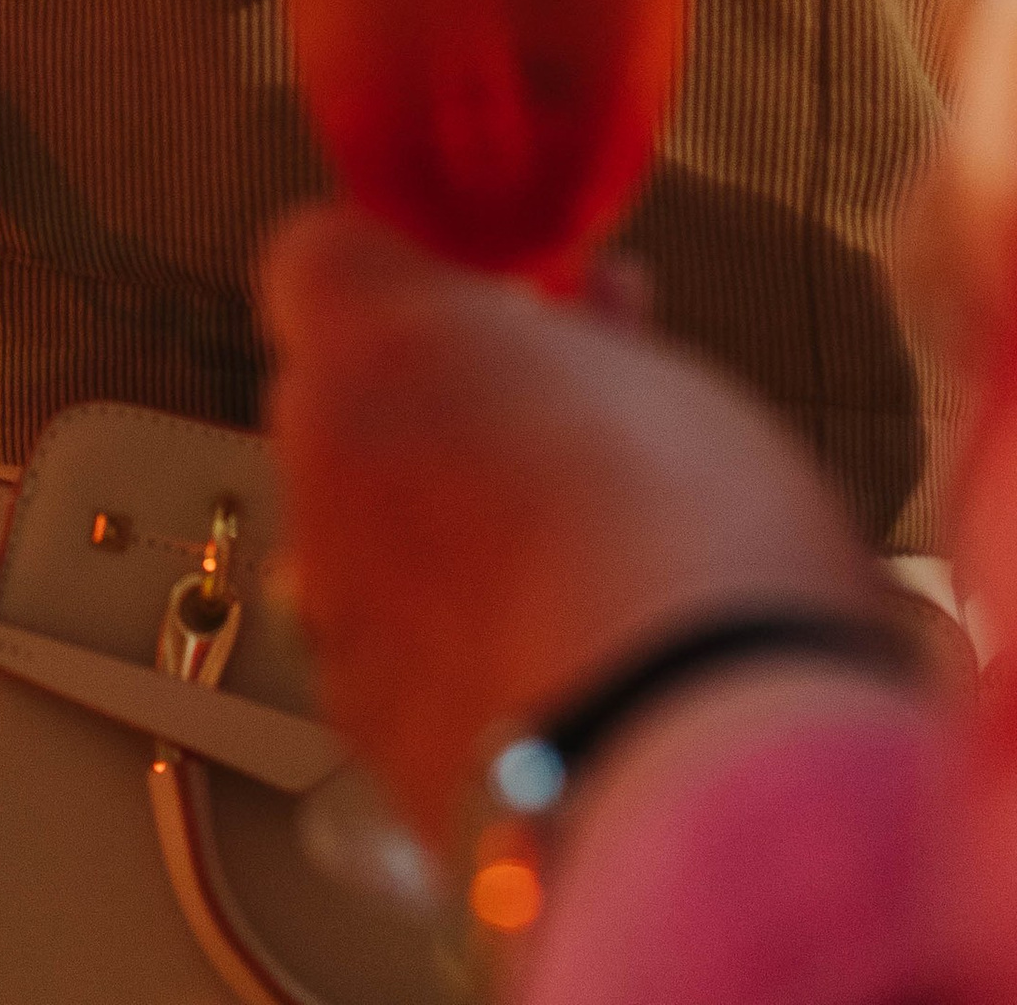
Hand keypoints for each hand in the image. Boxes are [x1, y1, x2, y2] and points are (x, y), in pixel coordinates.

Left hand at [262, 208, 891, 844]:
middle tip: (557, 426)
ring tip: (576, 565)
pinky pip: (393, 661)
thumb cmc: (691, 544)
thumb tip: (581, 313)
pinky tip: (556, 666)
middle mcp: (322, 468)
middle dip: (433, 409)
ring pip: (364, 536)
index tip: (485, 295)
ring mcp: (334, 612)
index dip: (405, 274)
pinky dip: (452, 655)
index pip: (320, 254)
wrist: (696, 763)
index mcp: (374, 344)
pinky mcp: (368, 738)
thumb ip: (581, 336)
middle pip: (342, 403)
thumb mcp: (658, 376)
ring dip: (439, 538)